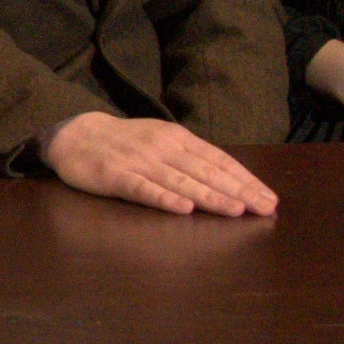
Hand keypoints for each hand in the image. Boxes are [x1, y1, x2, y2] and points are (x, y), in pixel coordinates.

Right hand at [36, 110, 275, 216]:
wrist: (74, 134)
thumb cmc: (124, 142)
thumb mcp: (161, 140)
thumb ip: (191, 156)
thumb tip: (230, 176)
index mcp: (177, 138)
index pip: (219, 160)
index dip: (245, 179)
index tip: (269, 197)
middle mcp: (162, 148)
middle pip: (206, 172)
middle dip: (239, 192)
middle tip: (265, 208)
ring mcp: (139, 162)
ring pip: (181, 182)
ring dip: (210, 196)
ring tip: (236, 209)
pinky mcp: (115, 176)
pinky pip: (143, 189)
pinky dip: (164, 198)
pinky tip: (183, 207)